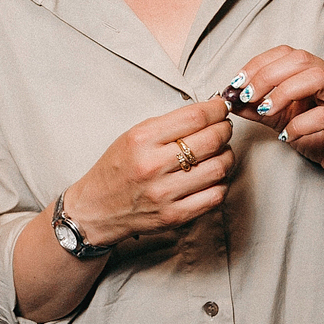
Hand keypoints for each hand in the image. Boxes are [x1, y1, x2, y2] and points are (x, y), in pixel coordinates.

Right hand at [65, 98, 233, 248]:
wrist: (96, 209)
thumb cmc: (116, 169)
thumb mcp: (132, 136)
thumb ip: (168, 125)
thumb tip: (208, 112)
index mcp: (141, 140)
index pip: (194, 117)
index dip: (216, 109)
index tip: (222, 107)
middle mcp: (153, 166)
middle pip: (210, 141)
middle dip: (225, 130)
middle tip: (224, 128)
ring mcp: (164, 194)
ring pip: (218, 168)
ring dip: (227, 156)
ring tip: (221, 152)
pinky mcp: (173, 216)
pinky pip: (214, 196)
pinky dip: (221, 183)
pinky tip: (214, 177)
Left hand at [223, 47, 323, 191]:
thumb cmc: (321, 138)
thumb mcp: (281, 120)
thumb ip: (258, 108)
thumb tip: (230, 98)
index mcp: (316, 73)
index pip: (286, 53)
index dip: (258, 65)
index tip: (236, 84)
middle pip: (300, 59)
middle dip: (267, 76)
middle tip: (247, 96)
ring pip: (317, 78)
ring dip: (284, 92)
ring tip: (266, 110)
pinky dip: (300, 124)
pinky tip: (286, 135)